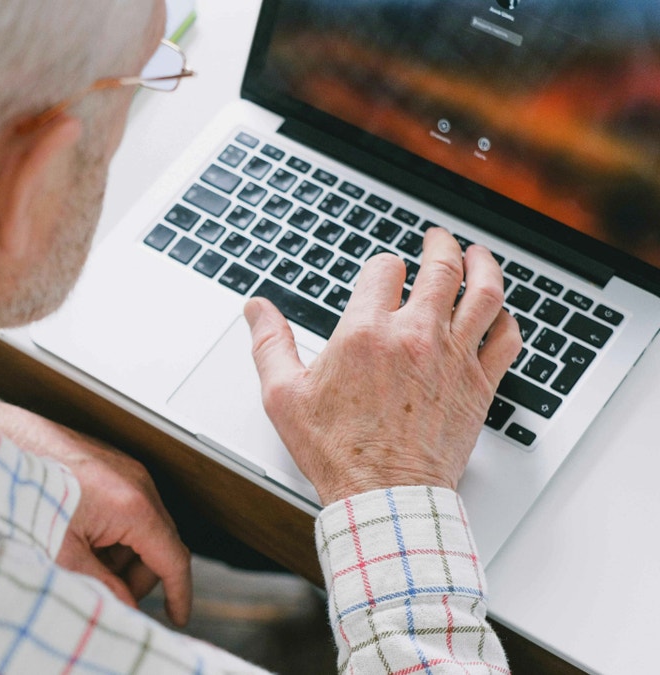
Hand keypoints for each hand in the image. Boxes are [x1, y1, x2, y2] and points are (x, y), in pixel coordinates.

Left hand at [0, 394, 191, 625]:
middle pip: (160, 544)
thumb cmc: (24, 493)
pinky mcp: (109, 463)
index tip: (178, 617)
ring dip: (121, 553)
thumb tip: (125, 608)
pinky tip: (77, 536)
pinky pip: (127, 506)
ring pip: (142, 526)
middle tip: (106, 591)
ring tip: (80, 557)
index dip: (179, 594)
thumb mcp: (62, 555)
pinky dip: (111, 531)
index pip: (174, 559)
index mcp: (132, 505)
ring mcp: (124, 469)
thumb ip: (103, 587)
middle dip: (138, 575)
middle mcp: (136, 482)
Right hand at [245, 228, 521, 505]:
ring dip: (484, 266)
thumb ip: (269, 344)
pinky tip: (501, 315)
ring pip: (485, 293)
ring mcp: (453, 359)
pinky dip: (507, 319)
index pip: (384, 269)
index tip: (382, 273)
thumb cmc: (335, 452)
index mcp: (366, 333)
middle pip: (442, 267)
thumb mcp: (283, 396)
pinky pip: (507, 338)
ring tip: (478, 255)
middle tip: (439, 238)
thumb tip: (256, 309)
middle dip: (440, 245)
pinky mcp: (479, 385)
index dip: (382, 266)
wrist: (384, 496)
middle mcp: (415, 337)